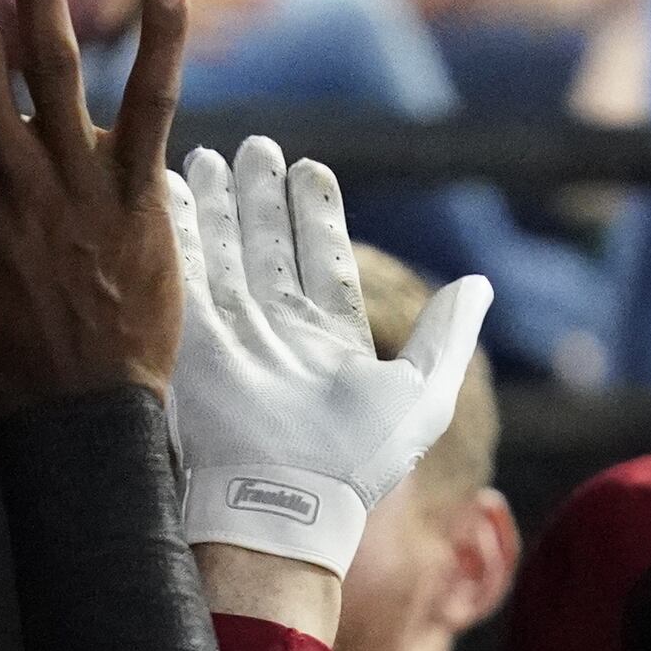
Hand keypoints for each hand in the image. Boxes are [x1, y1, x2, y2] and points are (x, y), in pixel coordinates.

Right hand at [170, 137, 491, 576]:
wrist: (286, 501)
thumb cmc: (358, 459)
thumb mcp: (421, 394)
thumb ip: (446, 336)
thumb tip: (479, 283)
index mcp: (333, 341)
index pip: (325, 261)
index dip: (316, 215)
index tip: (308, 169)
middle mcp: (282, 332)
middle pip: (270, 248)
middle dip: (262, 198)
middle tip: (254, 148)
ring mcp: (235, 334)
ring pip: (225, 252)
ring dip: (217, 204)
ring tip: (208, 155)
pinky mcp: (192, 338)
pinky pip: (184, 271)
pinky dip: (177, 228)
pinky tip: (170, 187)